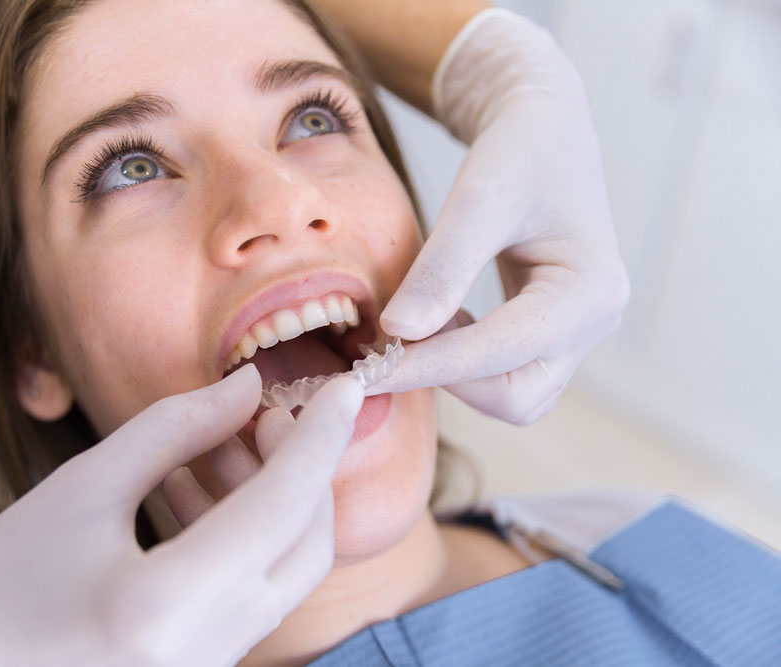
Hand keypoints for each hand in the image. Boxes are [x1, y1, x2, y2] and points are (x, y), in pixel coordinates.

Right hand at [0, 367, 363, 666]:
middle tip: (277, 412)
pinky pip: (254, 597)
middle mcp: (204, 654)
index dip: (320, 436)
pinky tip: (212, 489)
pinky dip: (251, 538)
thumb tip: (246, 388)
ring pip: (286, 576)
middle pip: (306, 548)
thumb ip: (176, 429)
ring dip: (280, 502)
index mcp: (168, 607)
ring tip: (239, 440)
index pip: (282, 506)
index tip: (346, 385)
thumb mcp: (83, 488)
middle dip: (307, 470)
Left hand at [369, 9, 628, 424]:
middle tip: (387, 347)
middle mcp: (593, 324)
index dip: (431, 365)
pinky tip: (433, 319)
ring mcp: (576, 334)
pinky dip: (461, 362)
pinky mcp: (551, 333)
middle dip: (448, 380)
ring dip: (455, 375)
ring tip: (412, 326)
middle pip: (515, 397)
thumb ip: (442, 266)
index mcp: (590, 291)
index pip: (501, 353)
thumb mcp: (479, 197)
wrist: (545, 128)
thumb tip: (397, 332)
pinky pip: (504, 373)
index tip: (368, 371)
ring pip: (511, 396)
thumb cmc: (520, 149)